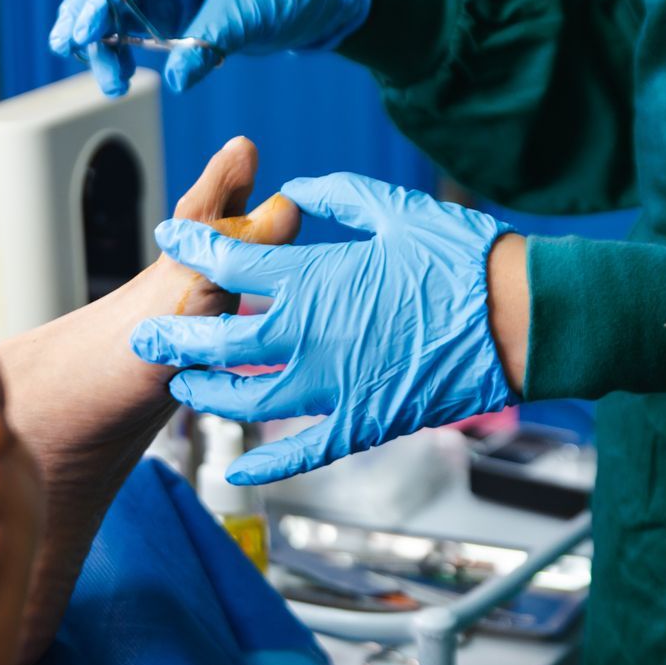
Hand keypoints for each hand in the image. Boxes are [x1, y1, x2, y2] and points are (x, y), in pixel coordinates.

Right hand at [48, 0, 371, 95]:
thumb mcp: (252, 13)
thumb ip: (210, 42)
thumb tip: (177, 78)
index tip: (87, 30)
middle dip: (86, 14)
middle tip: (73, 49)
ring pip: (112, 6)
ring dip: (99, 41)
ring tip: (108, 80)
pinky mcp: (169, 11)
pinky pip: (129, 28)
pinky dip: (117, 51)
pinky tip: (115, 74)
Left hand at [129, 174, 515, 483]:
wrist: (521, 320)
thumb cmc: (463, 258)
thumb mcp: (393, 208)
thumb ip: (334, 197)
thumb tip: (294, 191)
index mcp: (313, 281)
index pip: (228, 263)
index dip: (192, 247)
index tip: (170, 238)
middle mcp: (309, 339)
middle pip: (216, 343)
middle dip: (174, 336)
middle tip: (145, 334)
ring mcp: (332, 389)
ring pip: (245, 401)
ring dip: (207, 395)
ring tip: (185, 387)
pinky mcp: (360, 425)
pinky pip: (300, 453)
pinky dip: (265, 468)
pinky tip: (238, 472)